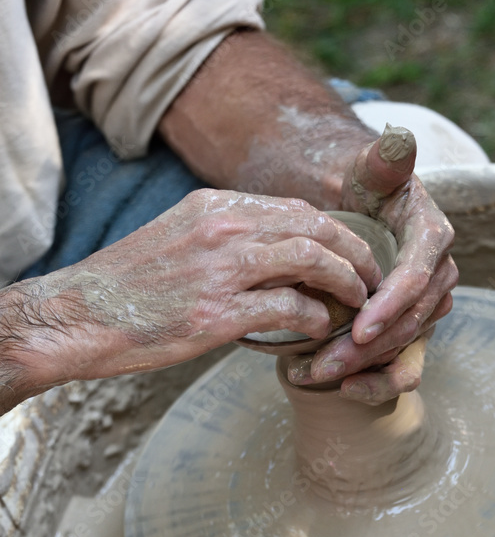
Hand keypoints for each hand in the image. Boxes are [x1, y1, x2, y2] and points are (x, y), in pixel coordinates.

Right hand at [0, 189, 380, 404]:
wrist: (79, 316)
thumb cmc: (130, 285)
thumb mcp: (179, 239)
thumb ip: (228, 239)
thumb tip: (277, 256)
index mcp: (214, 206)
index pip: (297, 209)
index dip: (335, 233)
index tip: (352, 254)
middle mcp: (222, 228)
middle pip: (315, 227)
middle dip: (355, 253)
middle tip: (373, 278)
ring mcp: (221, 269)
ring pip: (311, 260)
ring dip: (346, 282)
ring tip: (360, 303)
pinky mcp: (217, 313)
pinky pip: (289, 310)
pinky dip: (315, 319)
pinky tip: (321, 330)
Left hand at [287, 125, 457, 401]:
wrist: (358, 210)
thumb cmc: (361, 186)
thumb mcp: (369, 166)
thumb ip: (385, 157)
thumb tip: (398, 142)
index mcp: (433, 236)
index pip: (417, 277)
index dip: (390, 305)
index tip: (359, 330)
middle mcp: (438, 274)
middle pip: (410, 320)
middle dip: (369, 347)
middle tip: (324, 364)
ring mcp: (427, 305)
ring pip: (404, 345)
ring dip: (364, 366)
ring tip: (316, 374)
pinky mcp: (412, 327)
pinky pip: (406, 364)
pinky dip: (379, 382)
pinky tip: (345, 390)